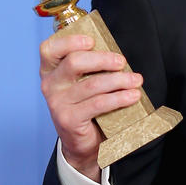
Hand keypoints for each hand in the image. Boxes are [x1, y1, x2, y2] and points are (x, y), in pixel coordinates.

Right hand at [40, 32, 142, 180]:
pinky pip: (98, 104)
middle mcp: (50, 85)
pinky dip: (119, 98)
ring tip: (135, 80)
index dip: (70, 42)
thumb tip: (116, 55)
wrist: (81, 143)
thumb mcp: (83, 83)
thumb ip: (90, 68)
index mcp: (50, 71)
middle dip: (102, 59)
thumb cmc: (85, 107)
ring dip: (118, 80)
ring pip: (91, 84)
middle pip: (74, 62)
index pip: (50, 49)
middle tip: (122, 62)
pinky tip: (132, 96)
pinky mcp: (68, 119)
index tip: (92, 41)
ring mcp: (57, 103)